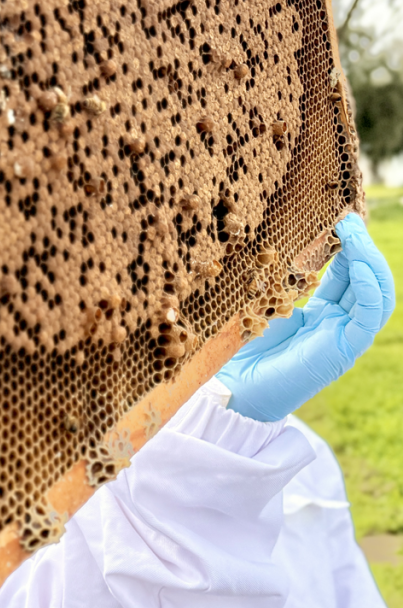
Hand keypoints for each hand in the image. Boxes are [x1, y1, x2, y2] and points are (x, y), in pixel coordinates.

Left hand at [218, 214, 393, 421]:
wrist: (231, 389)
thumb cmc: (238, 350)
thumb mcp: (261, 304)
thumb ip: (277, 283)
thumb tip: (274, 246)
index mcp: (320, 315)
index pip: (345, 276)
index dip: (345, 248)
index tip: (336, 221)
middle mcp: (337, 325)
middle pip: (365, 281)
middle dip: (361, 248)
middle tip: (348, 218)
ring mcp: (343, 337)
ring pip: (376, 295)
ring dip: (370, 261)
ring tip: (355, 233)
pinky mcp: (343, 351)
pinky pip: (370, 317)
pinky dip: (371, 290)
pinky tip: (361, 266)